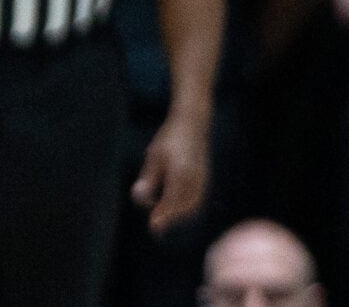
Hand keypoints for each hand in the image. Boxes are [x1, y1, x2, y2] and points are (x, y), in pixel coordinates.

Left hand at [132, 109, 209, 235]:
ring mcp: (203, 178)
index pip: (171, 202)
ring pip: (192, 205)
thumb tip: (143, 200)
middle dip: (170, 216)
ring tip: (163, 211)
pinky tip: (174, 203)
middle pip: (183, 207)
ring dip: (179, 212)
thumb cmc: (170, 138)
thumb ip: (149, 180)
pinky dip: (186, 206)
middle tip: (156, 220)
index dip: (162, 216)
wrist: (193, 122)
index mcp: (181, 172)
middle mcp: (195, 177)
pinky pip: (197, 198)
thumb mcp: (154, 156)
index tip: (154, 227)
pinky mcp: (205, 177)